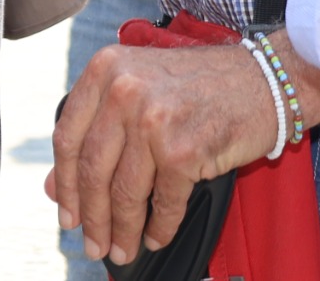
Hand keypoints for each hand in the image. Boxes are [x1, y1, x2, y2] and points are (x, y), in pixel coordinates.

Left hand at [46, 37, 318, 266]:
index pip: (68, 136)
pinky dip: (159, 227)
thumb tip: (55, 186)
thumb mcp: (138, 89)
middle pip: (93, 168)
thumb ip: (97, 130)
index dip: (65, 182)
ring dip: (121, 230)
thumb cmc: (200, 85)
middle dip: (91, 216)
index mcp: (104, 69)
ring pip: (125, 191)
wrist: (264, 81)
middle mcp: (124, 90)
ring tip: (120, 251)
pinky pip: (165, 202)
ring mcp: (154, 119)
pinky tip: (154, 238)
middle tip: (93, 244)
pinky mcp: (184, 149)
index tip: (66, 213)